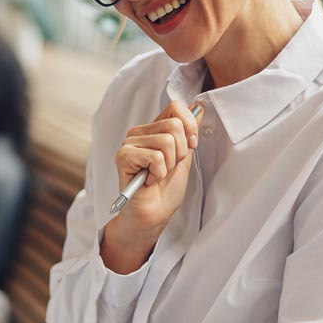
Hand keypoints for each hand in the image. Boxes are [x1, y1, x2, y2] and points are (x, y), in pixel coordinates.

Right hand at [101, 101, 202, 273]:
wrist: (153, 215)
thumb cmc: (165, 190)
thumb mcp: (184, 157)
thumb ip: (188, 133)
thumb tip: (198, 107)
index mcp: (153, 129)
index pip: (175, 107)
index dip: (190, 126)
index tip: (191, 145)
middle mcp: (139, 132)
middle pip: (174, 124)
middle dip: (180, 151)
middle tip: (168, 167)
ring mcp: (129, 143)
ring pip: (166, 141)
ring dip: (169, 164)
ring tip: (157, 175)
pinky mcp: (123, 156)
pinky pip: (155, 156)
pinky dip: (159, 173)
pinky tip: (149, 180)